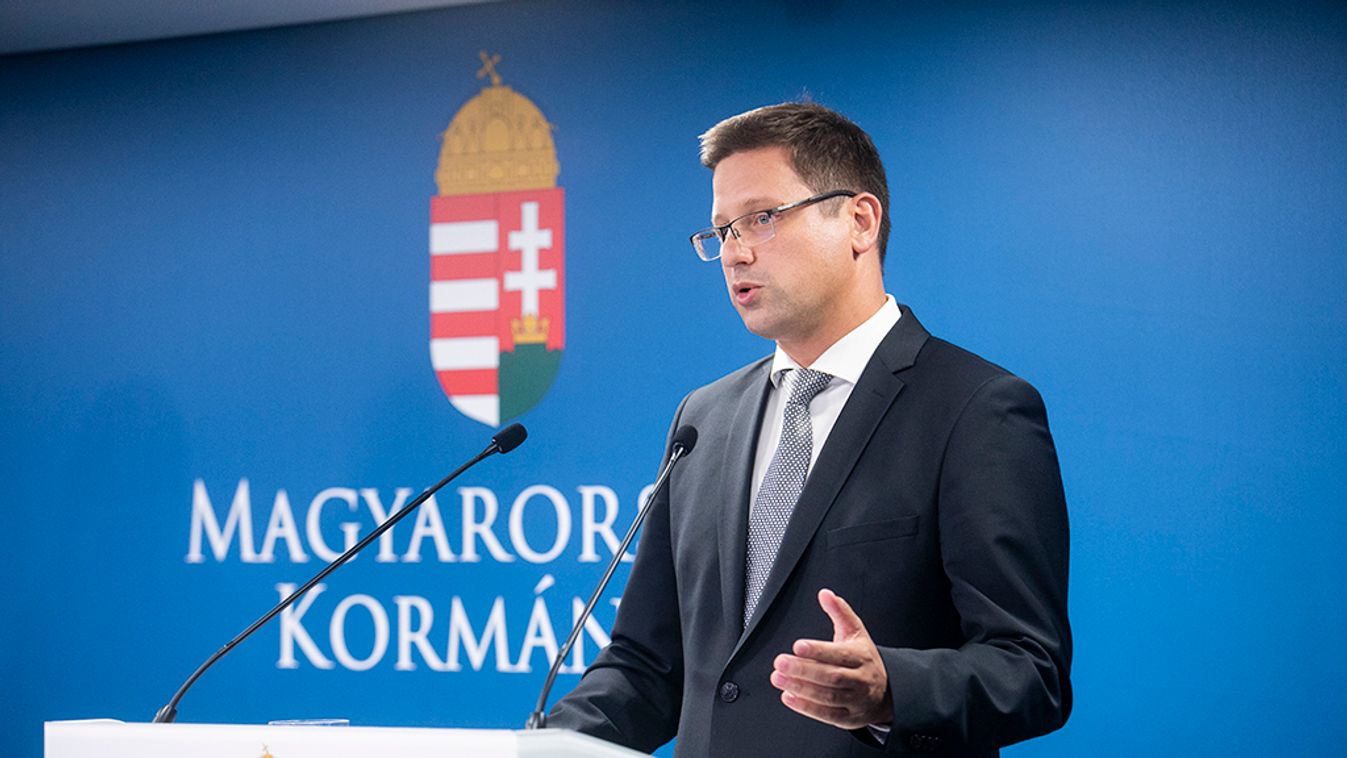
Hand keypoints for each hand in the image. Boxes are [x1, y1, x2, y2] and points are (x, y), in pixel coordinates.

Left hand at [770, 588, 892, 729]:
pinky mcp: (848, 718)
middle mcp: (860, 679)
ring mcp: (855, 700)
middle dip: (803, 670)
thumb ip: (840, 612)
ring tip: (778, 678)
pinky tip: (788, 697)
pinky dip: (806, 707)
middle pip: (831, 676)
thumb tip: (825, 594)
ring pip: (827, 696)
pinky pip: (827, 715)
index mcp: (861, 656)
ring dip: (800, 688)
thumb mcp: (857, 633)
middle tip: (780, 662)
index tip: (797, 646)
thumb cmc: (865, 659)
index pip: (839, 654)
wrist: (888, 692)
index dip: (818, 650)